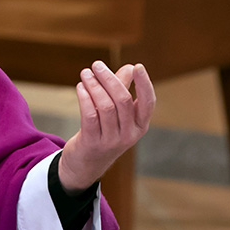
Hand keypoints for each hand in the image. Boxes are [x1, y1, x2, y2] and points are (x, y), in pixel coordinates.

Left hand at [59, 61, 154, 193]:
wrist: (86, 164)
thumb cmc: (104, 132)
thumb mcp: (117, 114)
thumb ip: (124, 89)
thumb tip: (130, 67)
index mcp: (140, 125)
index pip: (148, 102)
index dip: (144, 84)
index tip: (137, 66)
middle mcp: (129, 134)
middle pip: (123, 100)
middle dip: (109, 79)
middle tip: (96, 65)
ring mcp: (112, 141)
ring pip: (105, 106)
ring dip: (94, 86)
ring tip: (85, 73)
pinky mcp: (93, 143)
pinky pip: (90, 116)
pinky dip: (85, 98)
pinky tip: (80, 87)